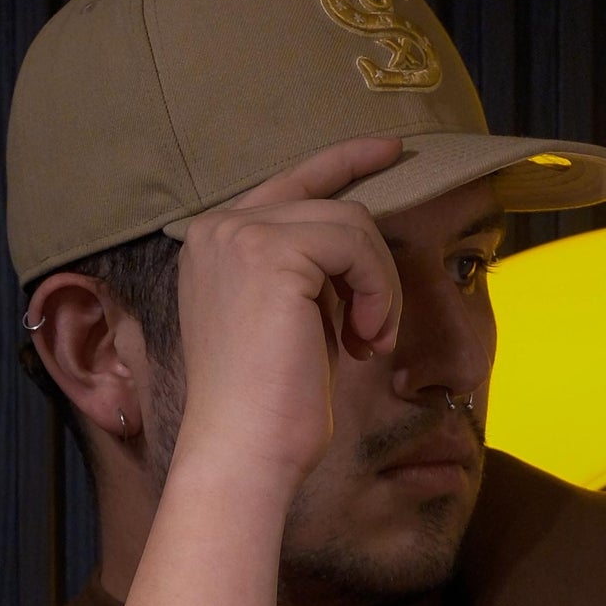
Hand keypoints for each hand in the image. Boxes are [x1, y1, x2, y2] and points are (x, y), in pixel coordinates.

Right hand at [171, 134, 405, 496]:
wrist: (243, 455)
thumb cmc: (270, 412)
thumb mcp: (292, 326)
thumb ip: (312, 277)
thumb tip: (361, 247)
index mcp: (215, 246)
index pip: (289, 183)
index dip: (343, 162)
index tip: (390, 151)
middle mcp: (218, 229)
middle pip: (329, 203)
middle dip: (372, 266)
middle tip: (375, 334)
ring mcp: (239, 236)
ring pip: (350, 222)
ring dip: (379, 286)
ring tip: (370, 343)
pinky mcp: (270, 253)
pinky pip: (356, 244)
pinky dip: (378, 292)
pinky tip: (366, 341)